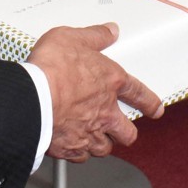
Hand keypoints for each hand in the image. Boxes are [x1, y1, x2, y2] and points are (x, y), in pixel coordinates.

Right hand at [27, 23, 164, 161]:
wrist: (32, 98)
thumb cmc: (52, 69)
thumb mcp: (73, 38)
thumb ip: (94, 36)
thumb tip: (109, 31)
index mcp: (110, 82)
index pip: (139, 94)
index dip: (150, 102)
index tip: (155, 109)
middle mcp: (105, 112)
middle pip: (128, 132)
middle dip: (127, 132)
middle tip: (123, 130)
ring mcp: (89, 133)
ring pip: (105, 148)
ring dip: (103, 143)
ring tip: (96, 138)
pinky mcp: (71, 148)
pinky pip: (81, 156)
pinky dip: (79, 152)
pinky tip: (72, 145)